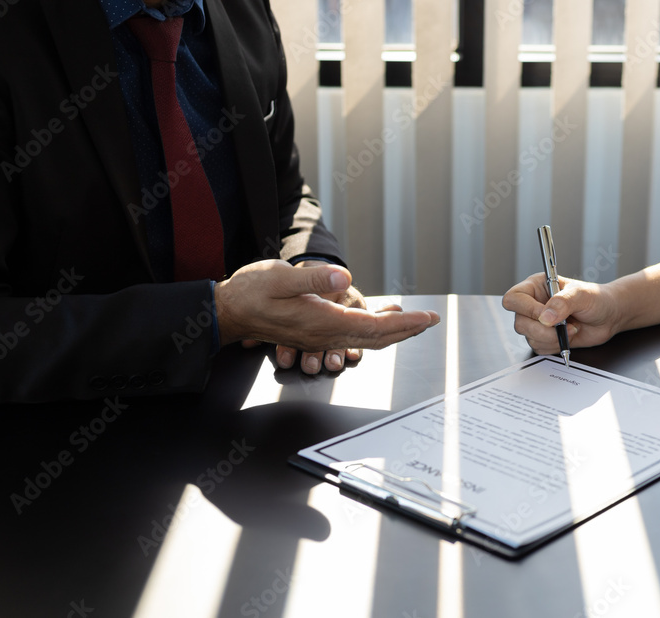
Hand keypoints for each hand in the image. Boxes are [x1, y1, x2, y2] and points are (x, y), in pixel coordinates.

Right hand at [216, 260, 439, 372]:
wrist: (228, 312)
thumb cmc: (250, 292)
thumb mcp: (279, 277)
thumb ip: (312, 279)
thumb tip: (344, 278)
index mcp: (321, 321)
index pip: (373, 326)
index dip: (404, 323)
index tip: (427, 318)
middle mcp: (324, 334)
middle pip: (376, 337)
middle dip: (407, 330)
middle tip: (432, 321)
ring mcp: (320, 337)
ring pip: (366, 340)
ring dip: (394, 332)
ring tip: (415, 322)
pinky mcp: (315, 334)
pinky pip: (353, 337)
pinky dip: (375, 331)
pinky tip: (382, 324)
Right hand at [502, 273, 620, 353]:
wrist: (609, 316)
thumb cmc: (596, 298)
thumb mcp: (581, 295)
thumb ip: (562, 303)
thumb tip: (545, 317)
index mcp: (536, 287)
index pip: (514, 298)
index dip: (526, 309)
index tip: (545, 315)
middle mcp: (533, 304)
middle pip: (519, 323)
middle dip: (543, 330)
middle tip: (563, 326)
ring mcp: (538, 323)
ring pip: (529, 338)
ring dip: (552, 338)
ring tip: (570, 329)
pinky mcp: (544, 338)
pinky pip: (539, 348)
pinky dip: (555, 346)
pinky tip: (568, 336)